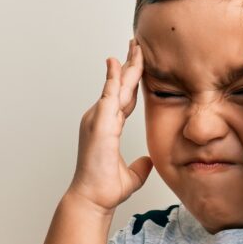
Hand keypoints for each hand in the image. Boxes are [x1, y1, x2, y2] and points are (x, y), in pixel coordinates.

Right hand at [68, 38, 153, 214]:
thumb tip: (149, 162)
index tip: (137, 65)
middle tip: (137, 44)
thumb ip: (140, 166)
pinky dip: (114, 78)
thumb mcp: (131, 175)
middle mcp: (100, 119)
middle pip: (119, 86)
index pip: (123, 98)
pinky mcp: (99, 123)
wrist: (93, 199)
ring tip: (135, 46)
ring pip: (116, 86)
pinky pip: (109, 95)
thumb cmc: (105, 189)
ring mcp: (98, 119)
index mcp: (107, 127)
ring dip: (126, 66)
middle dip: (129, 65)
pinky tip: (118, 63)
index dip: (131, 81)